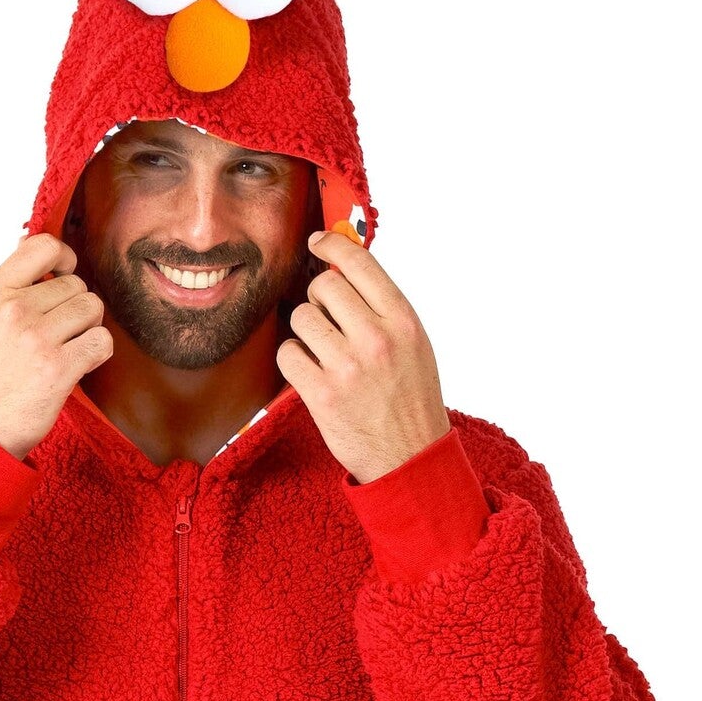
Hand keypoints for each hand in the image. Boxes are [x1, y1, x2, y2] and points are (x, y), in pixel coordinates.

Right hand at [0, 234, 113, 459]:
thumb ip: (8, 286)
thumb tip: (34, 247)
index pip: (43, 247)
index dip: (64, 257)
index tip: (65, 274)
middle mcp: (15, 311)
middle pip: (76, 285)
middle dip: (76, 307)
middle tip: (61, 333)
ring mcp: (38, 339)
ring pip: (93, 309)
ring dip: (88, 328)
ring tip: (68, 348)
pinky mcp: (60, 368)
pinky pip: (102, 341)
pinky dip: (98, 352)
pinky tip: (80, 363)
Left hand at [276, 229, 450, 482]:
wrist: (410, 458)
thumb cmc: (411, 398)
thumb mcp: (414, 344)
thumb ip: (382, 306)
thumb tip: (343, 264)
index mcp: (403, 320)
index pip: (358, 262)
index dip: (331, 245)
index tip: (316, 242)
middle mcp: (376, 339)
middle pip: (323, 287)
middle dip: (320, 300)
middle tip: (330, 323)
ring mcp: (347, 367)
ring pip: (301, 317)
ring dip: (306, 332)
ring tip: (324, 353)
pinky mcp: (321, 395)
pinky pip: (288, 353)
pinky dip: (294, 360)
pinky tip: (311, 372)